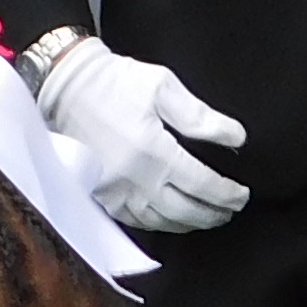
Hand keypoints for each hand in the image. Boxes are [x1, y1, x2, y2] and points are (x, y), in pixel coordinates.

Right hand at [32, 37, 249, 233]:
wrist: (64, 86)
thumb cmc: (114, 82)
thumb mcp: (163, 87)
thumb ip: (201, 117)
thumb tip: (237, 138)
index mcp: (154, 152)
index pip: (202, 185)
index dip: (227, 194)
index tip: (242, 194)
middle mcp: (135, 180)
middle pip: (185, 212)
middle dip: (213, 214)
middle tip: (231, 210)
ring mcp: (116, 193)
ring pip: (162, 223)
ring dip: (190, 224)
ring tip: (209, 216)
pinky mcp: (101, 196)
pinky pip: (137, 222)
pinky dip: (161, 225)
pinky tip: (174, 218)